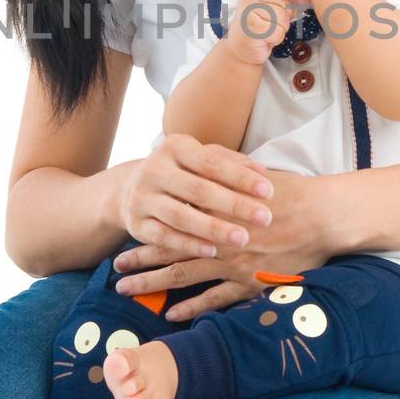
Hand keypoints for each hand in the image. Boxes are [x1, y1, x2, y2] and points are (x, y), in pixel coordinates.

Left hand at [113, 169, 343, 320]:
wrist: (323, 218)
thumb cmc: (290, 193)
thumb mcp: (251, 174)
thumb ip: (223, 169)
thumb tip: (200, 156)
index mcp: (214, 208)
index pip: (171, 219)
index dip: (147, 227)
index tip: (126, 232)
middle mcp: (217, 237)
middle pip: (168, 249)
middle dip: (139, 259)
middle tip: (116, 267)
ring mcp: (232, 263)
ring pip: (182, 276)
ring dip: (152, 285)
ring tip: (128, 290)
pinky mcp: (249, 283)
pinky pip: (214, 300)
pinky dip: (191, 309)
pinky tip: (172, 315)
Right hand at [115, 133, 273, 260]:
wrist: (131, 189)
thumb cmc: (181, 173)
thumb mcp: (201, 159)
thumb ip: (231, 163)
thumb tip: (263, 172)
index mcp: (174, 147)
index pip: (212, 162)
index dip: (241, 177)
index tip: (269, 191)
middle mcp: (154, 169)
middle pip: (198, 189)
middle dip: (234, 205)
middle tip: (265, 218)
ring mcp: (141, 197)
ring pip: (180, 215)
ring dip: (213, 229)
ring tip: (242, 238)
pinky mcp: (135, 223)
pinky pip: (164, 236)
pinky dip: (188, 244)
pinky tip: (213, 251)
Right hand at [222, 0, 305, 65]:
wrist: (240, 49)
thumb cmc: (258, 27)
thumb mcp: (271, 8)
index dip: (288, 0)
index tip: (286, 9)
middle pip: (285, 5)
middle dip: (285, 19)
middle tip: (271, 25)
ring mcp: (249, 11)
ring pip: (283, 20)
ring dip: (280, 30)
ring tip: (268, 32)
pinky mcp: (252, 27)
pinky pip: (277, 32)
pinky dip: (275, 39)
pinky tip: (265, 39)